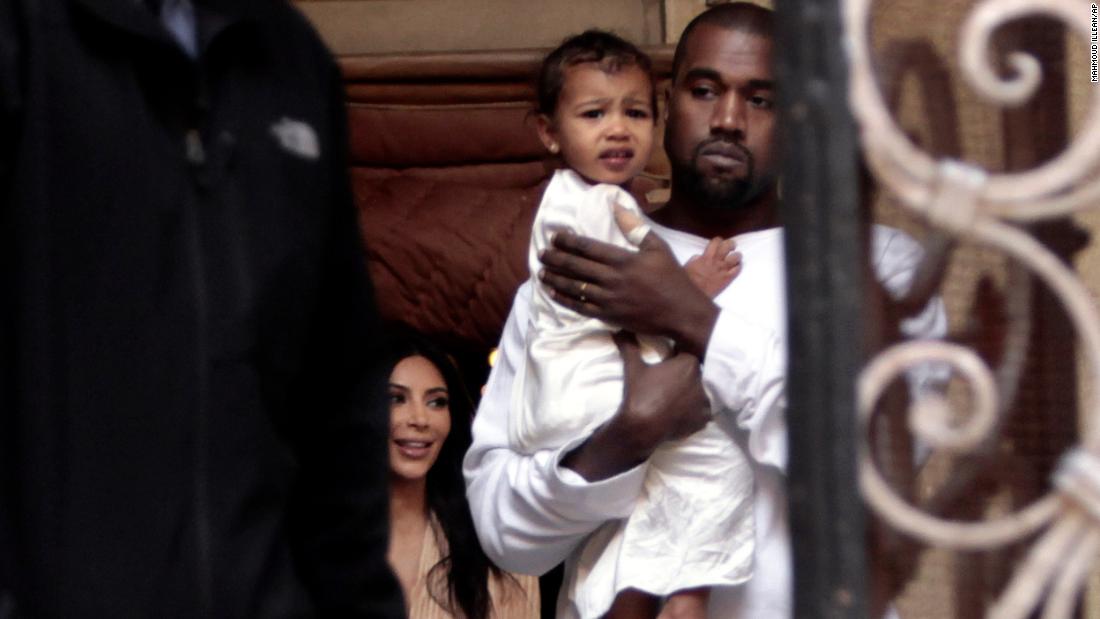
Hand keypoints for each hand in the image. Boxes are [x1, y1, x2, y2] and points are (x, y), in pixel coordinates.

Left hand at [538, 228, 718, 357]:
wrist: (681, 313)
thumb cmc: (672, 278)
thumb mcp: (658, 247)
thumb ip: (635, 227)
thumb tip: (616, 206)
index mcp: (622, 260)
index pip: (587, 247)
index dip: (568, 241)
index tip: (555, 237)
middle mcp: (611, 279)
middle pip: (575, 266)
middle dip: (555, 259)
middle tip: (542, 254)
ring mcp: (608, 299)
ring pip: (574, 287)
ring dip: (555, 279)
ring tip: (542, 272)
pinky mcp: (608, 315)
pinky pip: (580, 307)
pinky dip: (564, 299)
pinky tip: (553, 293)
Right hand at [562, 331, 711, 480]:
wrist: (641, 426)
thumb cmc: (639, 393)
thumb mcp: (633, 367)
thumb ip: (629, 345)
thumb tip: (619, 331)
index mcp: (689, 363)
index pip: (686, 356)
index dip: (675, 361)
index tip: (665, 367)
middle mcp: (702, 380)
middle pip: (694, 375)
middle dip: (684, 378)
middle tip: (667, 386)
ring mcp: (704, 402)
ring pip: (700, 393)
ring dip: (690, 395)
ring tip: (673, 401)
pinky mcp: (703, 420)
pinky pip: (701, 413)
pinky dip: (693, 413)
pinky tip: (679, 413)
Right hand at [684, 237, 740, 297]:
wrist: (693, 295)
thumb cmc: (689, 281)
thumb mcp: (689, 265)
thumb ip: (697, 259)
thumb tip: (700, 256)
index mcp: (706, 256)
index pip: (716, 241)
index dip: (719, 241)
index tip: (719, 243)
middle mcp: (716, 261)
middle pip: (728, 246)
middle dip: (731, 244)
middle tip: (731, 247)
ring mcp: (723, 270)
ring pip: (736, 257)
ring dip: (737, 256)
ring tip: (735, 258)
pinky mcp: (727, 279)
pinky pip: (738, 269)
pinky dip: (738, 266)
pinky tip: (736, 267)